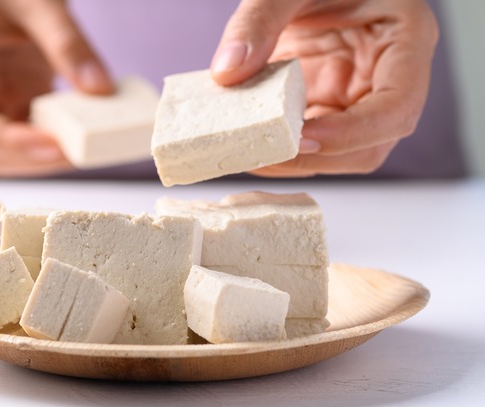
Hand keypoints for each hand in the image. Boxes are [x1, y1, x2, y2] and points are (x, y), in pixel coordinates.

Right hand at [0, 0, 112, 176]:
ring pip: (13, 151)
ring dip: (49, 156)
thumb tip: (101, 91)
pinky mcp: (17, 101)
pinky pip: (36, 134)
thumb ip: (68, 43)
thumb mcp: (41, 1)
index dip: (8, 143)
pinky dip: (62, 139)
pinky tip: (90, 131)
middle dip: (34, 158)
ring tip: (90, 145)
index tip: (52, 145)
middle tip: (81, 151)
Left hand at [210, 0, 437, 176]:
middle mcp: (386, 79)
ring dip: (292, 161)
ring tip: (243, 152)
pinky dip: (277, 147)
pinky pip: (307, 140)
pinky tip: (243, 141)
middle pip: (369, 145)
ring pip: (337, 153)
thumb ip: (258, 20)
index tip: (303, 138)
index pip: (397, 107)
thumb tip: (227, 72)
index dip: (353, 133)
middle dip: (315, 157)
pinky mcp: (326, 104)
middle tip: (260, 155)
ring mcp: (356, 96)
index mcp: (405, 41)